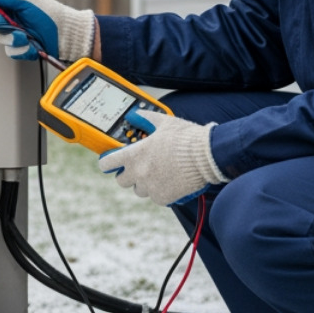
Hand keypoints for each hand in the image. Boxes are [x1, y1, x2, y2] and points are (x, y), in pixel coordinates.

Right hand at [0, 0, 94, 61]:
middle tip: (3, 22)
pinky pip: (12, 52)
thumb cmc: (51, 15)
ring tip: (25, 36)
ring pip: (1, 39)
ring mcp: (16, 35)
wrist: (67, 35)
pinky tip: (32, 46)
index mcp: (12, 5)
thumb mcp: (29, 1)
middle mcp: (12, 20)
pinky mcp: (22, 49)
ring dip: (12, 38)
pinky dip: (22, 49)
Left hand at [96, 113, 226, 206]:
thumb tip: (135, 114)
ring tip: (160, 174)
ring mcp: (150, 187)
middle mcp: (138, 173)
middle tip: (140, 167)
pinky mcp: (163, 198)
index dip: (108, 163)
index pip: (107, 164)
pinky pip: (156, 197)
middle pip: (122, 181)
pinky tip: (171, 182)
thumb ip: (146, 118)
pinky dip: (161, 191)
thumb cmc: (185, 138)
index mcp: (134, 155)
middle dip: (129, 174)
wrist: (206, 155)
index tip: (112, 162)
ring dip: (145, 184)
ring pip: (140, 190)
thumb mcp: (164, 123)